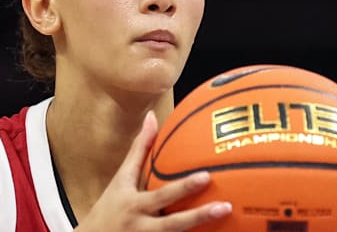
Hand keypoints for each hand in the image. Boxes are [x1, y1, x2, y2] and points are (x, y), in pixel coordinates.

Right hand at [75, 111, 231, 231]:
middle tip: (225, 206)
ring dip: (199, 228)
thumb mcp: (121, 179)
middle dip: (198, 216)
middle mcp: (142, 225)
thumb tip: (152, 116)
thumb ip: (139, 150)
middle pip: (173, 223)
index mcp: (135, 204)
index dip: (183, 187)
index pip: (162, 195)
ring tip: (225, 217)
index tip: (206, 177)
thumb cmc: (111, 206)